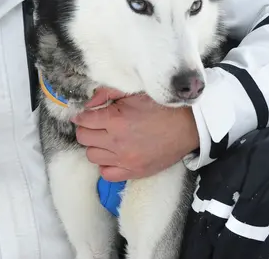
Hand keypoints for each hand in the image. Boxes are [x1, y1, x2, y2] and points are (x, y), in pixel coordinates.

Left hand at [71, 87, 199, 181]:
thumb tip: (88, 103)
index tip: (83, 115)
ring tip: (105, 139)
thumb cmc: (161, 107)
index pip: (84, 120)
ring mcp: (125, 160)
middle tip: (94, 125)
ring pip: (92, 156)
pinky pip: (107, 174)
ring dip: (95, 146)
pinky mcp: (134, 172)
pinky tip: (113, 154)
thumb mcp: (133, 93)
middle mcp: (117, 142)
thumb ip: (107, 94)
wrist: (187, 127)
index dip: (81, 116)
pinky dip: (106, 164)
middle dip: (85, 129)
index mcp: (116, 120)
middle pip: (83, 138)